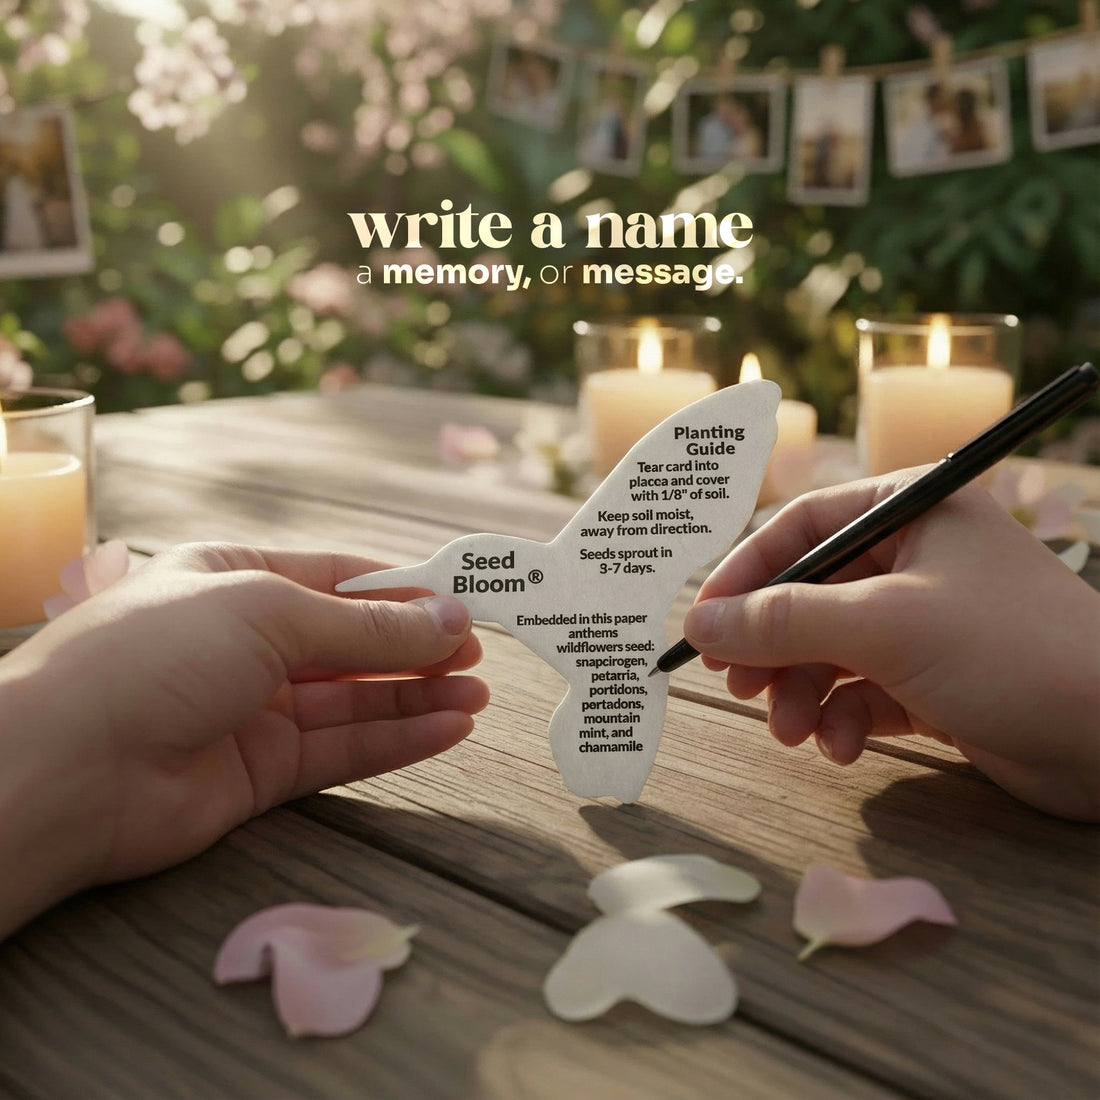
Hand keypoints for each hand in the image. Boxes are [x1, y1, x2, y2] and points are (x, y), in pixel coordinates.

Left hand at [0, 544, 488, 937]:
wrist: (67, 768)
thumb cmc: (155, 656)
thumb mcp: (270, 614)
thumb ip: (366, 628)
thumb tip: (451, 620)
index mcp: (234, 577)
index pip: (339, 577)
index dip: (404, 590)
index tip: (465, 602)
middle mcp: (245, 642)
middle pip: (352, 643)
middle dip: (417, 648)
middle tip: (481, 655)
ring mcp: (253, 709)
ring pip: (355, 700)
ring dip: (418, 697)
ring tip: (480, 697)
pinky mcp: (262, 773)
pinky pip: (343, 750)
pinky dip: (397, 740)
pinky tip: (448, 729)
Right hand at [683, 473, 1099, 820]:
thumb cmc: (1010, 651)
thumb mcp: (885, 626)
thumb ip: (784, 622)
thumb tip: (700, 625)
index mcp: (911, 511)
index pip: (803, 526)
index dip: (746, 573)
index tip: (703, 623)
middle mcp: (915, 559)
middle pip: (809, 594)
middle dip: (773, 647)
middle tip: (738, 687)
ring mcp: (925, 622)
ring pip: (829, 649)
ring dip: (802, 694)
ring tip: (792, 732)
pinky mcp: (933, 679)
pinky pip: (862, 691)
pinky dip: (843, 720)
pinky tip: (843, 748)